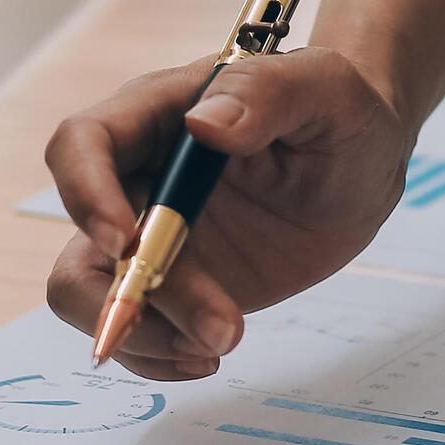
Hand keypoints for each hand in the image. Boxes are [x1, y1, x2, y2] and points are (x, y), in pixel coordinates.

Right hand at [43, 48, 414, 378]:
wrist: (362, 168)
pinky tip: (214, 351)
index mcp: (160, 112)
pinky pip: (132, 330)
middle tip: (216, 328)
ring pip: (91, 293)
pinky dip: (160, 355)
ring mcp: (149, 234)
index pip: (82, 143)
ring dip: (143, 335)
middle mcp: (138, 174)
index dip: (84, 192)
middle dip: (129, 294)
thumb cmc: (340, 110)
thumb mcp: (325, 89)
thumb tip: (204, 124)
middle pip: (82, 237)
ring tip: (222, 343)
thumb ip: (266, 94)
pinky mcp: (172, 284)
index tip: (122, 241)